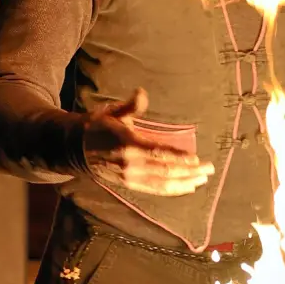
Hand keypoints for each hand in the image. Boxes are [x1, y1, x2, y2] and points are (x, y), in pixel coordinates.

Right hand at [83, 89, 213, 196]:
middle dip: (189, 171)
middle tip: (209, 169)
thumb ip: (130, 106)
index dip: (179, 158)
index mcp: (127, 144)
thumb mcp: (112, 113)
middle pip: (165, 171)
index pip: (158, 153)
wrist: (75, 148)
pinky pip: (154, 190)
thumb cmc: (98, 127)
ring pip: (162, 184)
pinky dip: (172, 190)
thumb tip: (142, 93)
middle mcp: (129, 164)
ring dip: (185, 183)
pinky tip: (187, 187)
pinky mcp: (128, 185)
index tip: (197, 158)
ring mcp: (129, 177)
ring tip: (202, 179)